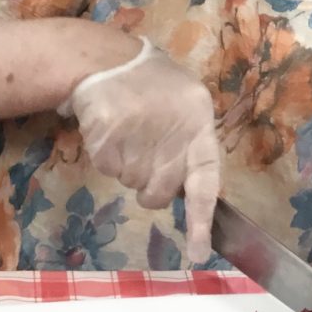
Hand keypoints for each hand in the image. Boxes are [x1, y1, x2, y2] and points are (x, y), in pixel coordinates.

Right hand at [60, 38, 219, 262]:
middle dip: (152, 186)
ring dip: (129, 167)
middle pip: (159, 194)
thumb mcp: (188, 106)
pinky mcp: (105, 141)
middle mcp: (171, 138)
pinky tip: (112, 128)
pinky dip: (108, 156)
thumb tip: (186, 192)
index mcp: (199, 128)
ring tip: (130, 131)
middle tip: (147, 152)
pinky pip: (108, 170)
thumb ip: (191, 146)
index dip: (201, 221)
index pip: (205, 184)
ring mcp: (137, 141)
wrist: (106, 59)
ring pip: (131, 184)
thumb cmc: (155, 85)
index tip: (198, 252)